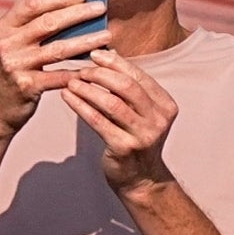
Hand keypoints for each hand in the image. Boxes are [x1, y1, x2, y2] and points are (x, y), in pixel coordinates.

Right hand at [0, 0, 113, 133]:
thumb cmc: (9, 73)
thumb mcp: (10, 45)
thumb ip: (30, 27)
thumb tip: (69, 5)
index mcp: (2, 28)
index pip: (31, 3)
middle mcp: (6, 44)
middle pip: (48, 22)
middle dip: (79, 13)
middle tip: (101, 8)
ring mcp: (14, 65)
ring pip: (59, 48)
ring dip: (87, 40)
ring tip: (107, 35)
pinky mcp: (26, 86)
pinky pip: (60, 75)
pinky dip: (80, 71)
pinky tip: (97, 67)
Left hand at [56, 50, 182, 194]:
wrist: (142, 179)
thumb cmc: (137, 141)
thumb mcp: (142, 113)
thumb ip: (130, 89)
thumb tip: (109, 56)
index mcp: (165, 105)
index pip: (139, 76)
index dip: (116, 63)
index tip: (96, 55)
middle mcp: (158, 120)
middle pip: (127, 87)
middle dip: (101, 74)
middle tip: (82, 70)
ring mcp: (143, 135)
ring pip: (112, 103)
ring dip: (88, 89)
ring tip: (71, 81)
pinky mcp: (124, 148)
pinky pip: (98, 121)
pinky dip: (81, 106)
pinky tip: (68, 97)